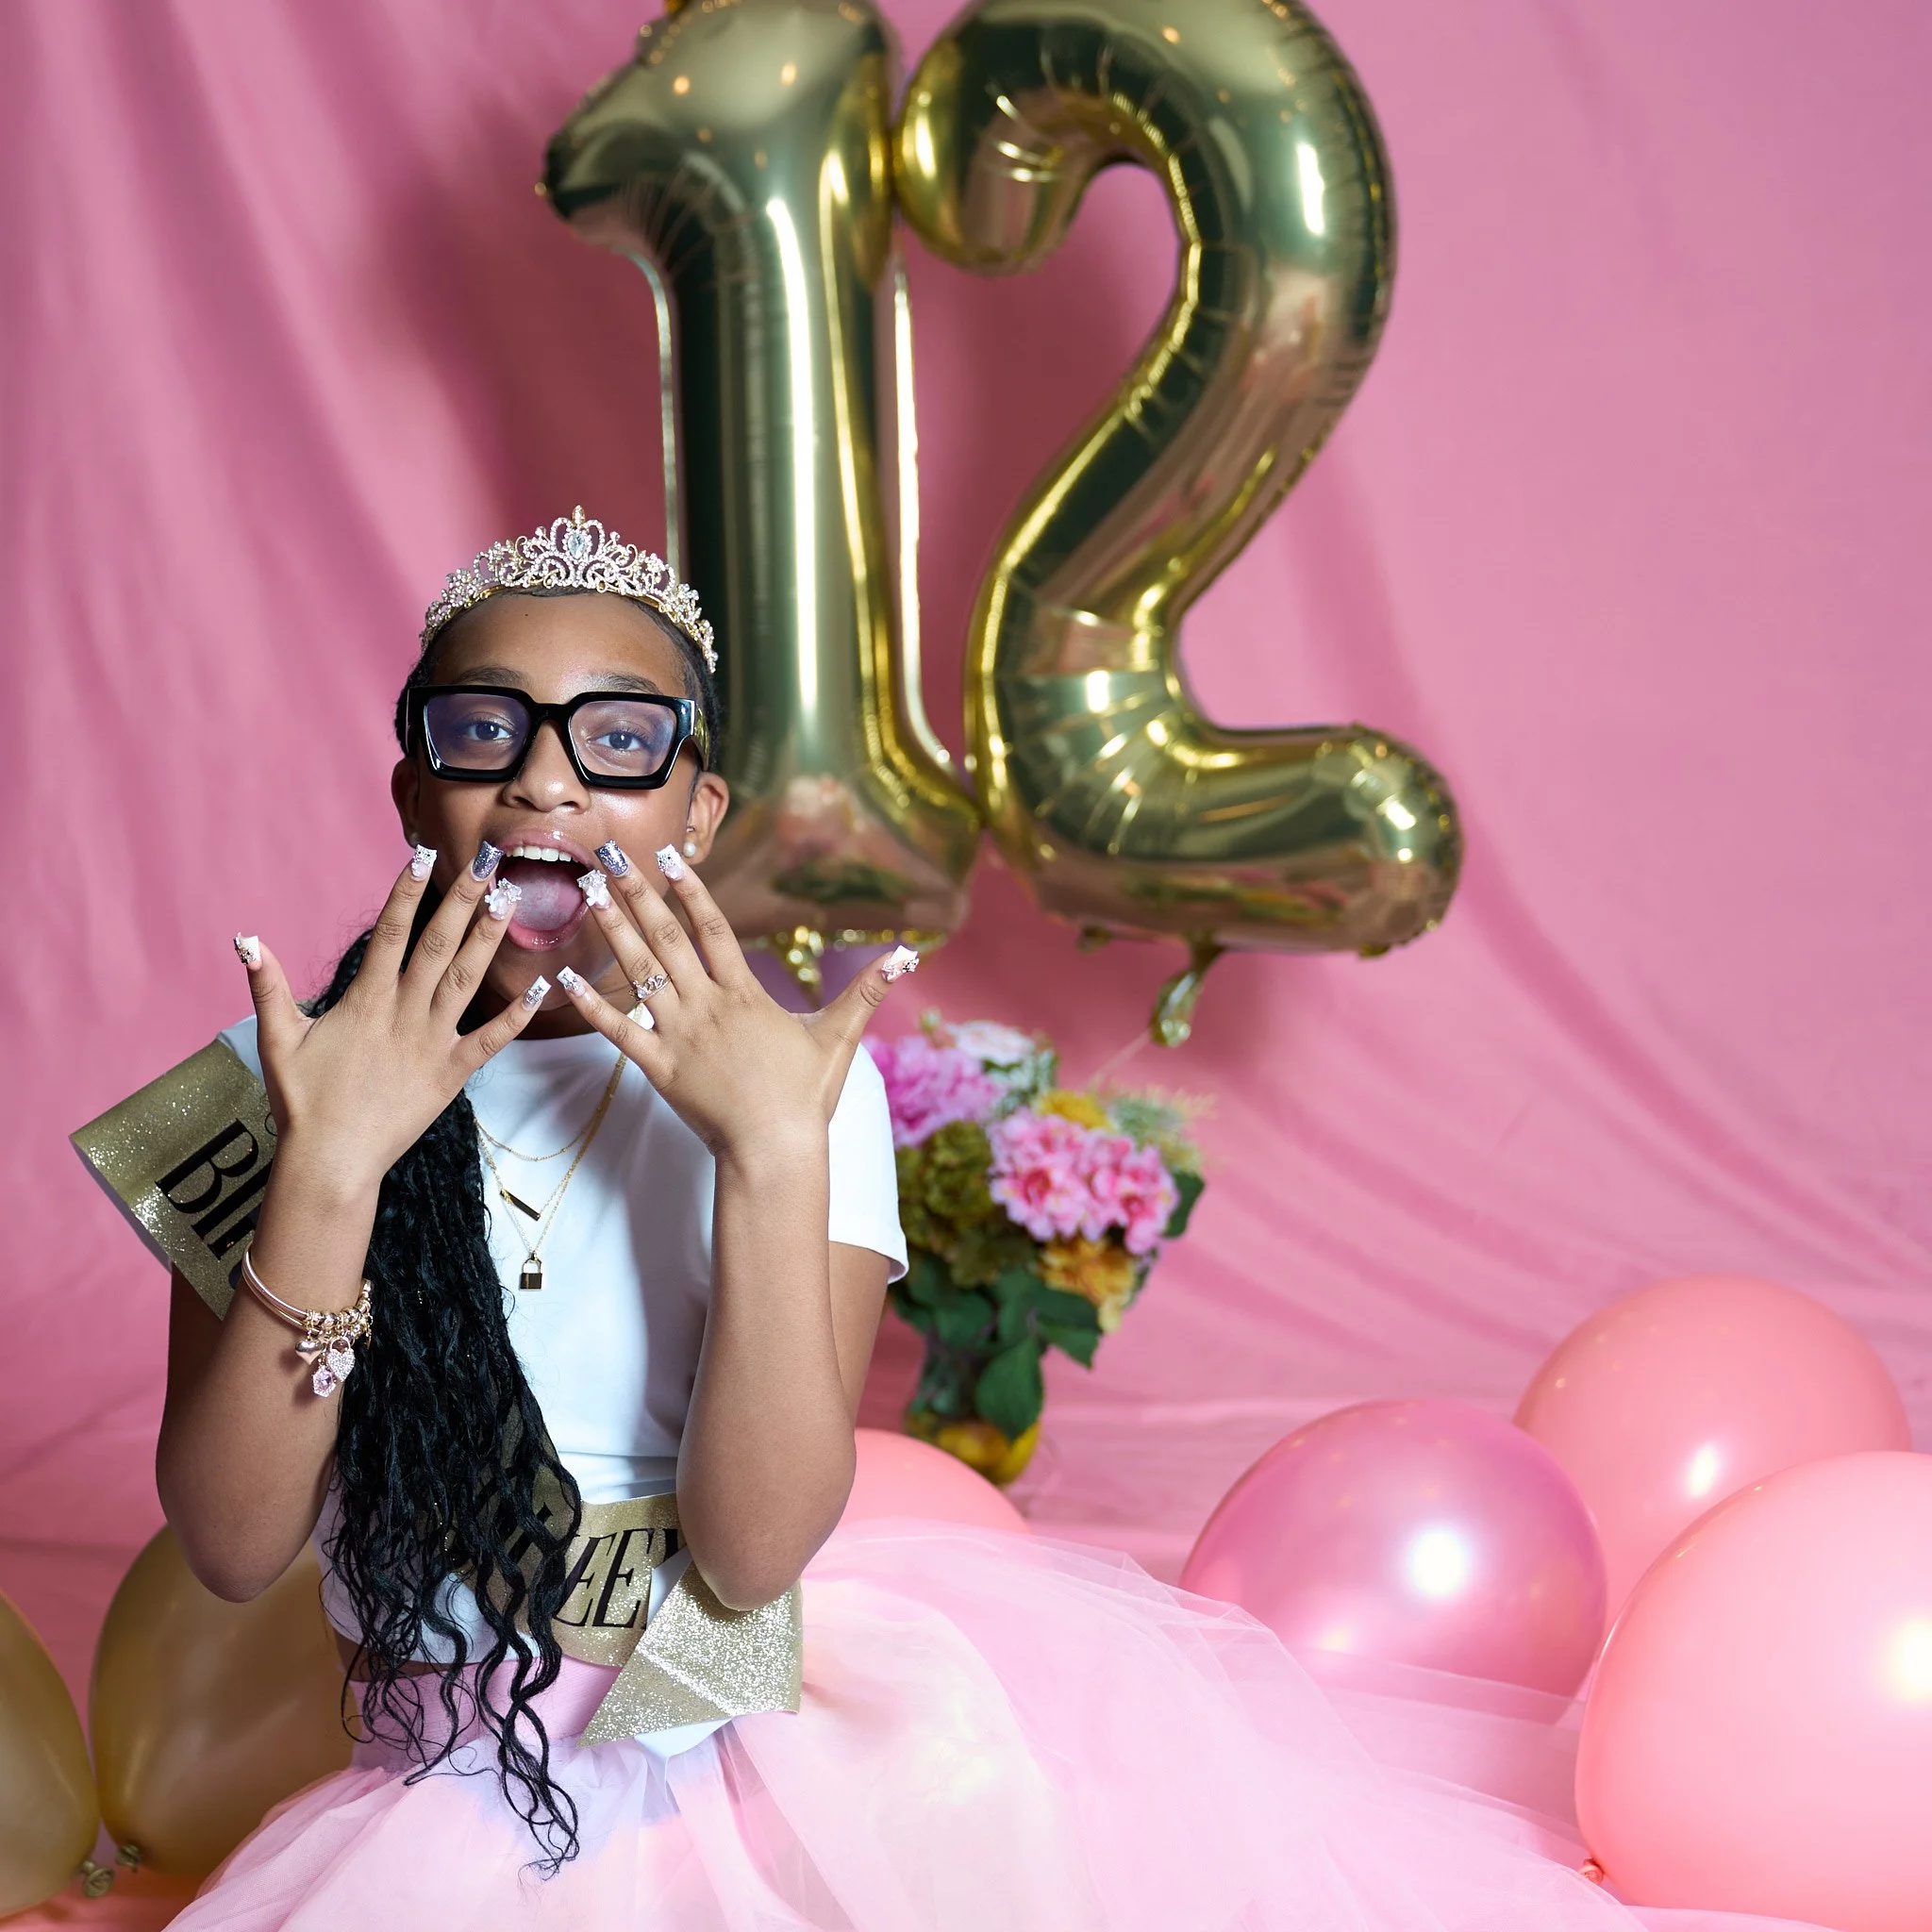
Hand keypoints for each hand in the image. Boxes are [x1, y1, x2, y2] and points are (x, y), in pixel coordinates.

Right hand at [234, 844, 544, 1196]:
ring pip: (469, 979)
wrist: (331, 1161)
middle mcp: (404, 1013)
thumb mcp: (278, 1039)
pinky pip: (493, 1039)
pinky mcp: (453, 1073)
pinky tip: (543, 986)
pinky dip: (519, 1014)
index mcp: (366, 1000)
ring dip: (491, 938)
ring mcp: (432, 1042)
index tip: (426, 854)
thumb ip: (267, 985)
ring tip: (511, 899)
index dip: (408, 891)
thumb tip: (247, 938)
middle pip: (440, 944)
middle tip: (488, 860)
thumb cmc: (302, 1102)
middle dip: (464, 899)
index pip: (391, 933)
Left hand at [557, 845, 913, 1159]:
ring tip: (589, 895)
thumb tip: (907, 954)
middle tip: (612, 858)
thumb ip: (866, 990)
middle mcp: (706, 1007)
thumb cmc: (806, 1097)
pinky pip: (618, 1031)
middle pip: (667, 940)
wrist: (774, 1149)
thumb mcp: (839, 1037)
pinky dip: (591, 1004)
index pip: (713, 929)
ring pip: (638, 974)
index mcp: (745, 995)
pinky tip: (564, 978)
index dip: (690, 890)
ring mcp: (679, 1036)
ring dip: (612, 932)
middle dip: (638, 896)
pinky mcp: (658, 1068)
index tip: (668, 857)